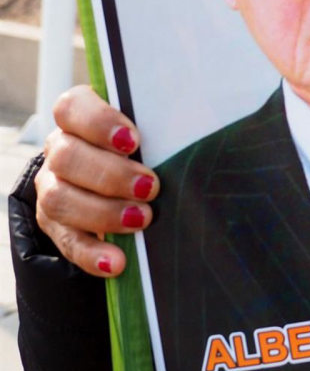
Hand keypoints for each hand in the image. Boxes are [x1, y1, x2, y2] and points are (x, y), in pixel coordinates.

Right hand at [36, 85, 157, 276]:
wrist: (123, 184)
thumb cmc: (148, 148)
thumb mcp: (153, 132)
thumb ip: (161, 129)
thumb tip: (197, 134)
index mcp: (80, 117)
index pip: (71, 108)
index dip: (98, 122)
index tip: (133, 140)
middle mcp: (60, 149)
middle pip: (67, 156)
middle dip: (110, 174)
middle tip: (150, 187)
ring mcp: (53, 187)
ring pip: (60, 199)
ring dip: (103, 213)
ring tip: (141, 220)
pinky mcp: (56, 224)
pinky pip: (67, 242)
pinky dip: (92, 254)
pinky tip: (116, 262)